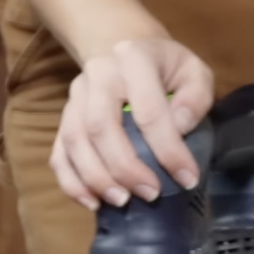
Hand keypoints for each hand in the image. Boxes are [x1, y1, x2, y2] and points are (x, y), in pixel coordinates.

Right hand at [50, 38, 213, 210]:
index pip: (148, 111)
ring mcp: (74, 98)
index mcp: (133, 59)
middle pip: (101, 127)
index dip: (168, 150)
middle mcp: (97, 75)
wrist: (125, 52)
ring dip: (96, 178)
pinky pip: (58, 154)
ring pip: (74, 142)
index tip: (187, 179)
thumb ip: (195, 97)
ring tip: (122, 201)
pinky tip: (93, 202)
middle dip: (126, 168)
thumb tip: (180, 127)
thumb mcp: (193, 71)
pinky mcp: (63, 119)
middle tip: (151, 194)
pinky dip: (72, 183)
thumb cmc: (165, 68)